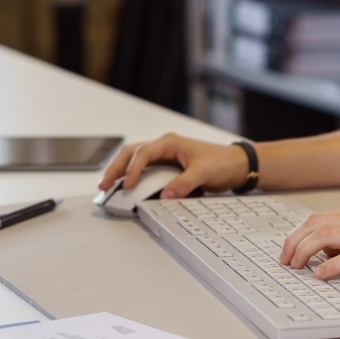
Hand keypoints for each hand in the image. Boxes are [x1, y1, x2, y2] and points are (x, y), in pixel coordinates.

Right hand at [98, 133, 250, 199]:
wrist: (235, 165)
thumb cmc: (222, 162)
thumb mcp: (204, 173)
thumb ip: (184, 183)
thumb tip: (165, 195)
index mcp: (170, 142)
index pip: (143, 153)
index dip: (133, 169)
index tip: (126, 185)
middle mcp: (164, 147)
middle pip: (131, 153)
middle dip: (116, 168)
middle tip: (104, 185)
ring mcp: (163, 156)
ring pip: (134, 160)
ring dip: (120, 171)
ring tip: (107, 186)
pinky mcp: (165, 166)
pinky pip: (143, 170)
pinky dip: (131, 177)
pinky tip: (123, 187)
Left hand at [279, 203, 339, 282]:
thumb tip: (328, 252)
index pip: (317, 219)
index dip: (297, 234)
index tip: (289, 250)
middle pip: (313, 225)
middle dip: (293, 242)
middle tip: (285, 261)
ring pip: (323, 237)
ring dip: (303, 252)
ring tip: (297, 267)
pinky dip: (328, 268)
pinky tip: (321, 276)